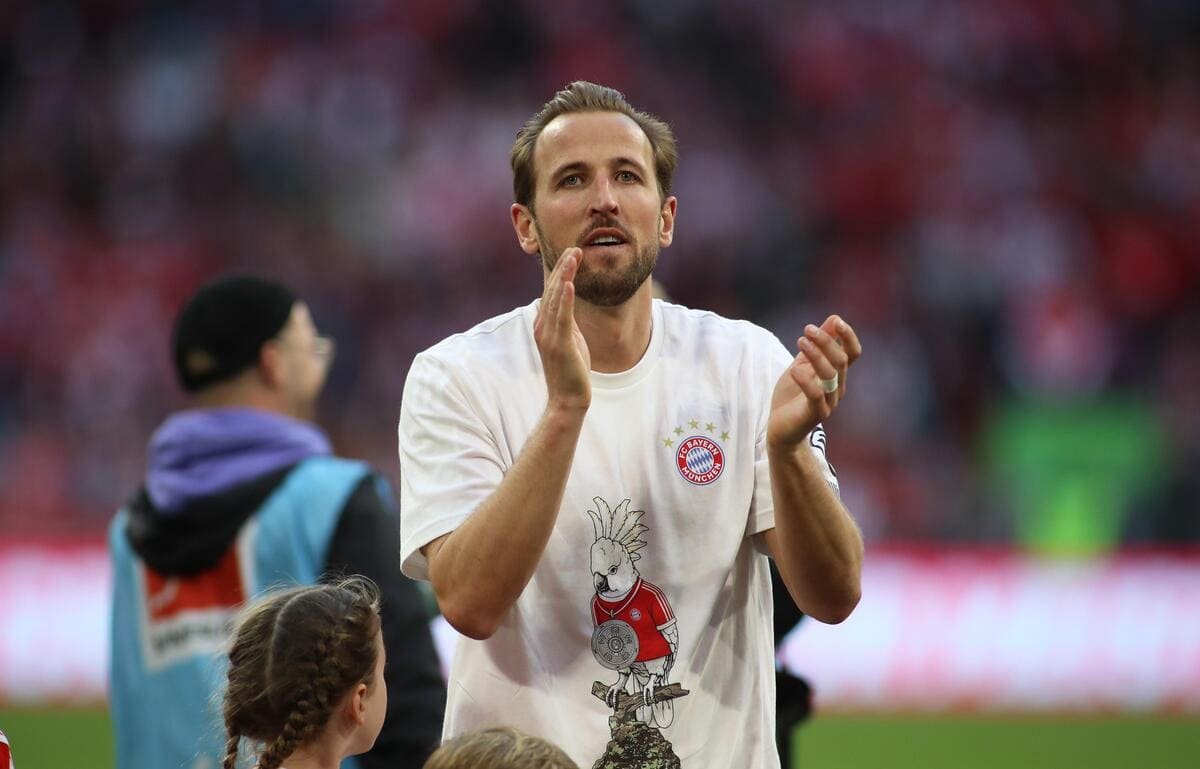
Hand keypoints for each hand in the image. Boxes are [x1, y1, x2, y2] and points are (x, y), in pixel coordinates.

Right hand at [534, 248, 591, 411]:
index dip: (561, 270)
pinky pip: (562, 317)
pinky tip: (568, 283)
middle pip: (552, 289)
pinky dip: (565, 299)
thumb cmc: (571, 371)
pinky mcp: (559, 344)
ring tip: (573, 255)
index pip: (552, 291)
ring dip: (565, 275)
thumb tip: (568, 304)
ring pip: (556, 298)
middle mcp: (542, 326)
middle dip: (563, 266)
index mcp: (545, 324)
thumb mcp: (569, 339)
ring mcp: (549, 335)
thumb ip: (567, 321)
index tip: (571, 252)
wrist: (568, 399)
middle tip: (574, 246)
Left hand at [768, 315, 861, 450]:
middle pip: (841, 360)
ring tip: (800, 341)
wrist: (780, 430)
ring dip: (816, 355)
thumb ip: (816, 346)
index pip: (852, 353)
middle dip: (826, 341)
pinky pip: (816, 396)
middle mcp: (838, 388)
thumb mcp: (802, 365)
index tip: (835, 320)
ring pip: (831, 375)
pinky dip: (806, 380)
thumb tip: (833, 319)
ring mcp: (829, 402)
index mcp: (837, 375)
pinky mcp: (816, 415)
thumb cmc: (791, 397)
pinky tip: (794, 369)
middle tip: (807, 330)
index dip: (848, 336)